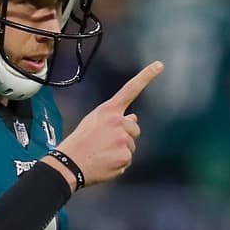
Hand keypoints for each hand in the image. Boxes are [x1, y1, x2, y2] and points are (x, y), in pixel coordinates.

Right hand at [55, 62, 161, 186]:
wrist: (69, 163)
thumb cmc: (79, 142)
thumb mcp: (93, 122)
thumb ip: (113, 118)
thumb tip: (134, 118)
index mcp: (108, 110)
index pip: (130, 90)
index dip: (146, 77)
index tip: (159, 65)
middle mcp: (118, 121)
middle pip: (134, 129)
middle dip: (125, 136)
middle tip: (105, 144)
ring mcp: (123, 139)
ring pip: (131, 146)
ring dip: (121, 151)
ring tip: (102, 153)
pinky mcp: (125, 155)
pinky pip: (128, 160)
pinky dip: (119, 164)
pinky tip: (105, 163)